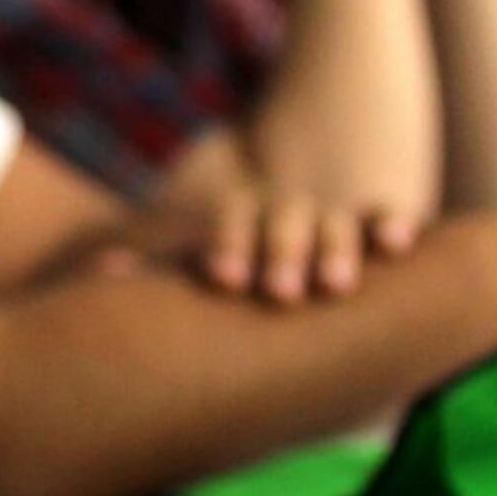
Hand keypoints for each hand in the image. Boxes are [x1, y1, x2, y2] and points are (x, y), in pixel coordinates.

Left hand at [86, 179, 417, 304]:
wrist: (296, 201)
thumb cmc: (232, 254)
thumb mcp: (198, 254)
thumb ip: (156, 266)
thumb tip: (99, 269)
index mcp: (241, 212)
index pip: (231, 218)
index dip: (227, 244)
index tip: (222, 279)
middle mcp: (285, 208)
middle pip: (282, 221)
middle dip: (279, 253)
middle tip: (277, 294)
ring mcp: (331, 213)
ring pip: (334, 223)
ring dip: (335, 249)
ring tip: (333, 286)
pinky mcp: (374, 221)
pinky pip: (383, 217)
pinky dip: (391, 224)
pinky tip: (397, 244)